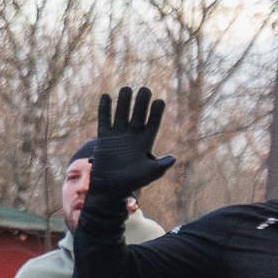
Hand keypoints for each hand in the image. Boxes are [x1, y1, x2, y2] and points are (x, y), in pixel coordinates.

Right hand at [89, 86, 176, 200]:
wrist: (109, 188)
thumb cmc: (130, 182)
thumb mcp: (148, 174)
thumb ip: (160, 166)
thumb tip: (173, 158)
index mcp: (145, 142)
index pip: (152, 123)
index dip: (156, 113)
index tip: (159, 101)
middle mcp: (132, 135)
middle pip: (138, 114)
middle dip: (141, 103)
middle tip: (145, 90)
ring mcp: (118, 135)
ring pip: (122, 113)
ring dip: (124, 102)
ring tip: (127, 89)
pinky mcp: (104, 137)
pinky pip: (104, 120)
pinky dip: (105, 109)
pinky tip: (106, 96)